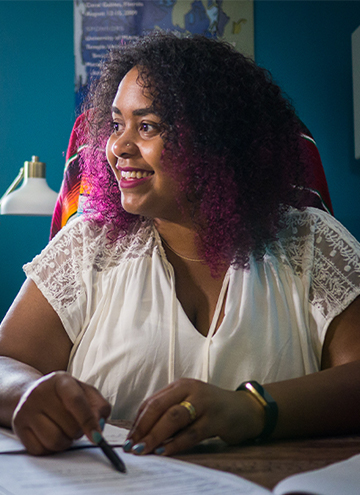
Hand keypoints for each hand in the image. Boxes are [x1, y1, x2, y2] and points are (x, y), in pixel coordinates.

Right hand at [12, 371, 110, 454]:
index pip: (76, 401)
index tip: (97, 438)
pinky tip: (51, 435)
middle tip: (77, 426)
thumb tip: (99, 425)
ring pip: (55, 441)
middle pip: (68, 426)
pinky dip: (51, 448)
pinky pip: (41, 450)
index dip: (89, 421)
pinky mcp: (18, 427)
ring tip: (65, 430)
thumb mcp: (85, 392)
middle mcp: (40, 392)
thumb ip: (99, 406)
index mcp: (60, 380)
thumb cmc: (66, 395)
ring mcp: (26, 410)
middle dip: (78, 432)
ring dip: (66, 442)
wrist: (32, 393)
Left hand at [125, 378, 263, 455]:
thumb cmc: (212, 409)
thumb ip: (170, 411)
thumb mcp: (190, 403)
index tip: (129, 438)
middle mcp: (191, 390)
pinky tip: (164, 451)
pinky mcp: (215, 419)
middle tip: (132, 446)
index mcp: (180, 385)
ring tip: (143, 450)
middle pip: (160, 407)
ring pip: (174, 418)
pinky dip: (175, 443)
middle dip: (143, 428)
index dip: (139, 420)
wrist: (245, 409)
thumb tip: (143, 432)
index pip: (153, 401)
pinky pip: (191, 433)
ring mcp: (204, 403)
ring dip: (155, 435)